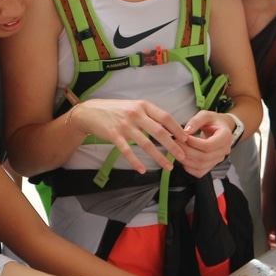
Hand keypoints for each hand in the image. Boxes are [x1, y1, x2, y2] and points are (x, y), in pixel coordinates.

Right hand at [69, 99, 188, 173]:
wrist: (90, 112)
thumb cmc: (116, 110)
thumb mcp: (134, 106)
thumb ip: (149, 115)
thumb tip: (168, 127)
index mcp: (143, 105)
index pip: (165, 117)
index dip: (177, 129)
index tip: (185, 139)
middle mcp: (136, 114)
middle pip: (159, 132)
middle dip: (172, 146)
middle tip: (182, 156)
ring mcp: (125, 125)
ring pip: (146, 144)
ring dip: (159, 157)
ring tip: (168, 167)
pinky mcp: (114, 135)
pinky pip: (128, 151)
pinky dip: (136, 162)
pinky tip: (143, 170)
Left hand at [176, 111, 234, 177]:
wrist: (220, 129)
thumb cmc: (213, 121)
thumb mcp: (206, 115)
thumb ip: (196, 121)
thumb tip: (186, 131)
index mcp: (226, 137)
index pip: (209, 145)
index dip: (193, 143)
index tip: (182, 137)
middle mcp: (224, 150)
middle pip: (204, 157)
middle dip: (187, 151)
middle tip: (175, 143)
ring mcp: (218, 160)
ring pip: (200, 166)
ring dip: (185, 159)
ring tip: (176, 149)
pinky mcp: (211, 166)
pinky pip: (199, 172)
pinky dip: (188, 167)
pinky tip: (183, 157)